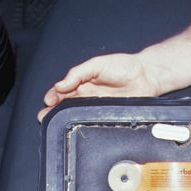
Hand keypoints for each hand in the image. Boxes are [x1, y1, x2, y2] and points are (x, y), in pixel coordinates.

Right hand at [38, 53, 160, 120]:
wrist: (146, 77)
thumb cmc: (124, 66)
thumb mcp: (97, 64)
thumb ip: (79, 73)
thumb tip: (61, 84)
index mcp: (83, 82)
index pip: (63, 90)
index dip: (54, 95)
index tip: (48, 100)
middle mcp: (87, 96)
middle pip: (66, 105)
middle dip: (53, 111)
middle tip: (44, 116)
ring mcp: (96, 108)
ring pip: (76, 115)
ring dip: (63, 119)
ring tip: (53, 123)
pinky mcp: (106, 117)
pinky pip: (91, 122)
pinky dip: (82, 124)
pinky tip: (75, 126)